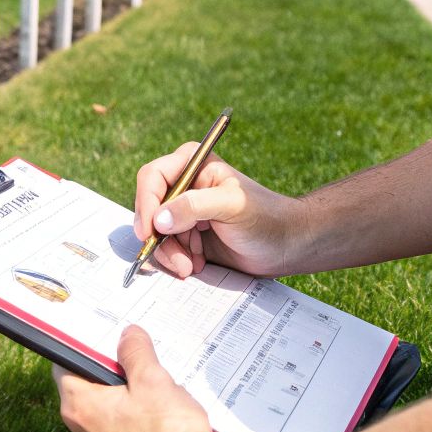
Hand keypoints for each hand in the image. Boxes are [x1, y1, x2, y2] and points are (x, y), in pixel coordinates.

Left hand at [52, 326, 218, 431]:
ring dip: (123, 397)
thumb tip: (127, 335)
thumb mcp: (154, 381)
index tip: (103, 340)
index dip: (83, 349)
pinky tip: (156, 414)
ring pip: (103, 411)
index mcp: (81, 407)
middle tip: (136, 361)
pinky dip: (131, 420)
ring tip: (152, 389)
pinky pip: (116, 431)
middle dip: (109, 372)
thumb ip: (135, 352)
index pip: (65, 366)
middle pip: (85, 388)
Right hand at [134, 143, 305, 278]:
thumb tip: (159, 219)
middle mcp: (183, 185)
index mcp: (192, 164)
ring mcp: (184, 211)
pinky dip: (176, 260)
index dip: (146, 204)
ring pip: (155, 233)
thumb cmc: (265, 217)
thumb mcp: (231, 206)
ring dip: (169, 254)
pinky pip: (165, 248)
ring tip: (191, 267)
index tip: (151, 232)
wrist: (286, 245)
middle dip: (160, 238)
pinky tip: (196, 264)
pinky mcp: (187, 235)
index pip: (152, 177)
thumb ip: (194, 207)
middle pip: (149, 209)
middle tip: (180, 262)